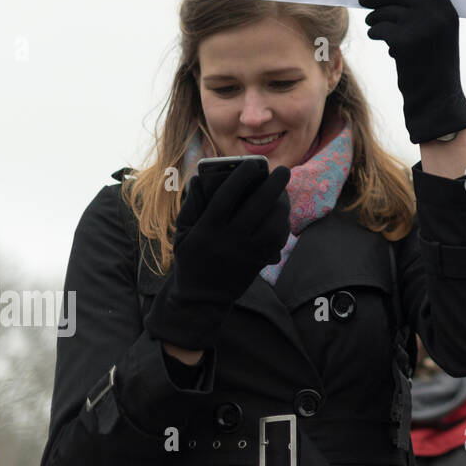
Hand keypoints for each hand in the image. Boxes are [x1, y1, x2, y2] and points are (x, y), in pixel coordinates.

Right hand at [144, 164, 291, 350]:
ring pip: (272, 224)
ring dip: (282, 205)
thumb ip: (190, 207)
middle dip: (273, 186)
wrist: (202, 299)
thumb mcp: (181, 235)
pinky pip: (277, 240)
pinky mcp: (258, 262)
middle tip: (283, 170)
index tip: (251, 165)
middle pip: (256, 207)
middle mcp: (228, 240)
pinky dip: (283, 225)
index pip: (225, 198)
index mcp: (206, 230)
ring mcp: (246, 252)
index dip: (240, 178)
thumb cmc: (190, 260)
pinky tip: (282, 215)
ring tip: (285, 193)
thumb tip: (198, 179)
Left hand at [358, 0, 465, 143]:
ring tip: (376, 28)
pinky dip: (376, 33)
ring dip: (376, 19)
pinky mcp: (404, 41)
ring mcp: (421, 27)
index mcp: (449, 11)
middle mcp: (437, 15)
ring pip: (386, 13)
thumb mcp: (440, 35)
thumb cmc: (435, 68)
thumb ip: (427, 14)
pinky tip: (381, 42)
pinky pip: (380, 29)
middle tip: (363, 0)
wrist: (437, 97)